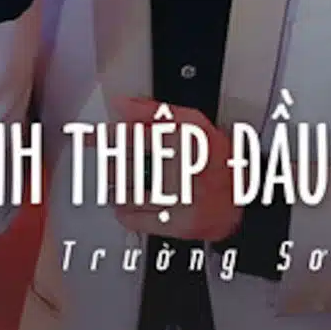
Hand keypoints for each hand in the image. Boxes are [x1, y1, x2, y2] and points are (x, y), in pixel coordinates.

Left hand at [111, 97, 241, 241]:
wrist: (244, 198)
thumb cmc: (217, 158)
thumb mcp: (193, 122)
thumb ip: (155, 111)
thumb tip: (121, 105)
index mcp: (186, 138)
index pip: (132, 135)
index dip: (104, 136)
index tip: (87, 136)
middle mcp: (183, 168)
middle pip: (124, 165)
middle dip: (112, 163)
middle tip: (109, 160)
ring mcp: (180, 199)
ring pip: (126, 193)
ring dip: (118, 187)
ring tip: (127, 180)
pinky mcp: (177, 225)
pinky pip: (134, 219)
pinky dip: (126, 211)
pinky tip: (131, 203)